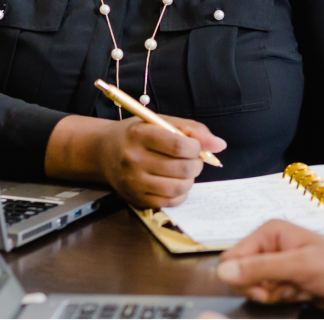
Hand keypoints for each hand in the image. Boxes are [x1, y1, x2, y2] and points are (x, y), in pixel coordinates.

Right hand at [45, 114, 225, 208]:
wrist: (104, 151)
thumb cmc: (137, 134)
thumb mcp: (161, 122)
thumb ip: (193, 130)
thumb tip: (220, 145)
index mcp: (140, 135)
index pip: (180, 145)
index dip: (196, 147)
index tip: (194, 146)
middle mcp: (133, 160)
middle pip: (182, 169)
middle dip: (196, 164)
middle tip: (191, 159)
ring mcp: (133, 182)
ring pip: (179, 187)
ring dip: (190, 179)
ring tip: (183, 170)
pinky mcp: (136, 199)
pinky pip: (170, 202)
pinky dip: (180, 193)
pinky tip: (174, 181)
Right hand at [215, 220, 323, 313]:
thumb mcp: (299, 266)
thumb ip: (260, 268)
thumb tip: (222, 271)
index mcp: (270, 232)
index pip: (232, 258)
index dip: (243, 277)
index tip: (266, 284)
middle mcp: (271, 246)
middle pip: (240, 275)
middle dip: (260, 288)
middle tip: (286, 285)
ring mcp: (279, 265)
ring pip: (253, 288)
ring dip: (273, 295)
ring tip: (297, 287)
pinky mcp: (287, 282)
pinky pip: (268, 296)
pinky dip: (282, 299)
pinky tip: (301, 293)